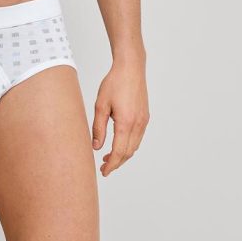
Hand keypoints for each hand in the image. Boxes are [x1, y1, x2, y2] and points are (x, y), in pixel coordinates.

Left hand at [91, 60, 149, 176]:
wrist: (131, 68)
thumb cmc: (114, 83)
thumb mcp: (100, 105)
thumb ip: (98, 127)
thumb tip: (96, 146)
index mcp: (126, 123)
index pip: (119, 152)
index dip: (111, 165)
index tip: (104, 172)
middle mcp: (138, 124)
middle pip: (128, 153)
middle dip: (116, 163)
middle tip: (103, 167)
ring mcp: (143, 121)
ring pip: (134, 146)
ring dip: (123, 155)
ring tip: (109, 157)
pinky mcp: (145, 117)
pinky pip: (138, 137)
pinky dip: (129, 145)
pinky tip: (119, 143)